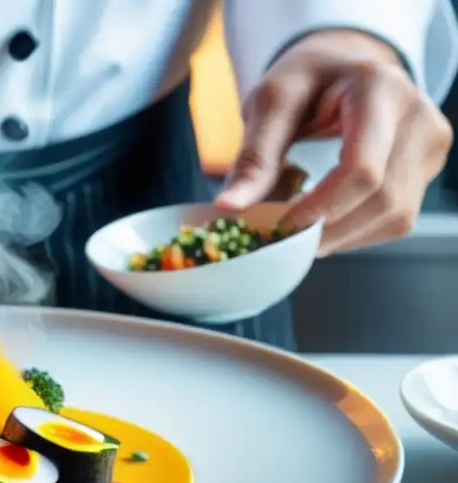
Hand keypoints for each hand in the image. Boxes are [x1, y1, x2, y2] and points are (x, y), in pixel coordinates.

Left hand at [216, 30, 452, 255]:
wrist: (341, 68)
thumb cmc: (305, 81)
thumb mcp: (271, 104)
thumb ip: (254, 157)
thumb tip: (229, 208)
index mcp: (379, 88)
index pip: (361, 167)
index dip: (323, 207)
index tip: (284, 226)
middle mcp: (417, 114)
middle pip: (383, 197)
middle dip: (330, 229)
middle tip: (286, 239)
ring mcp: (429, 142)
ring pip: (395, 215)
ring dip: (343, 237)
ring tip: (303, 234)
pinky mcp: (427, 166)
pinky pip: (398, 218)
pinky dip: (358, 233)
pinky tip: (328, 225)